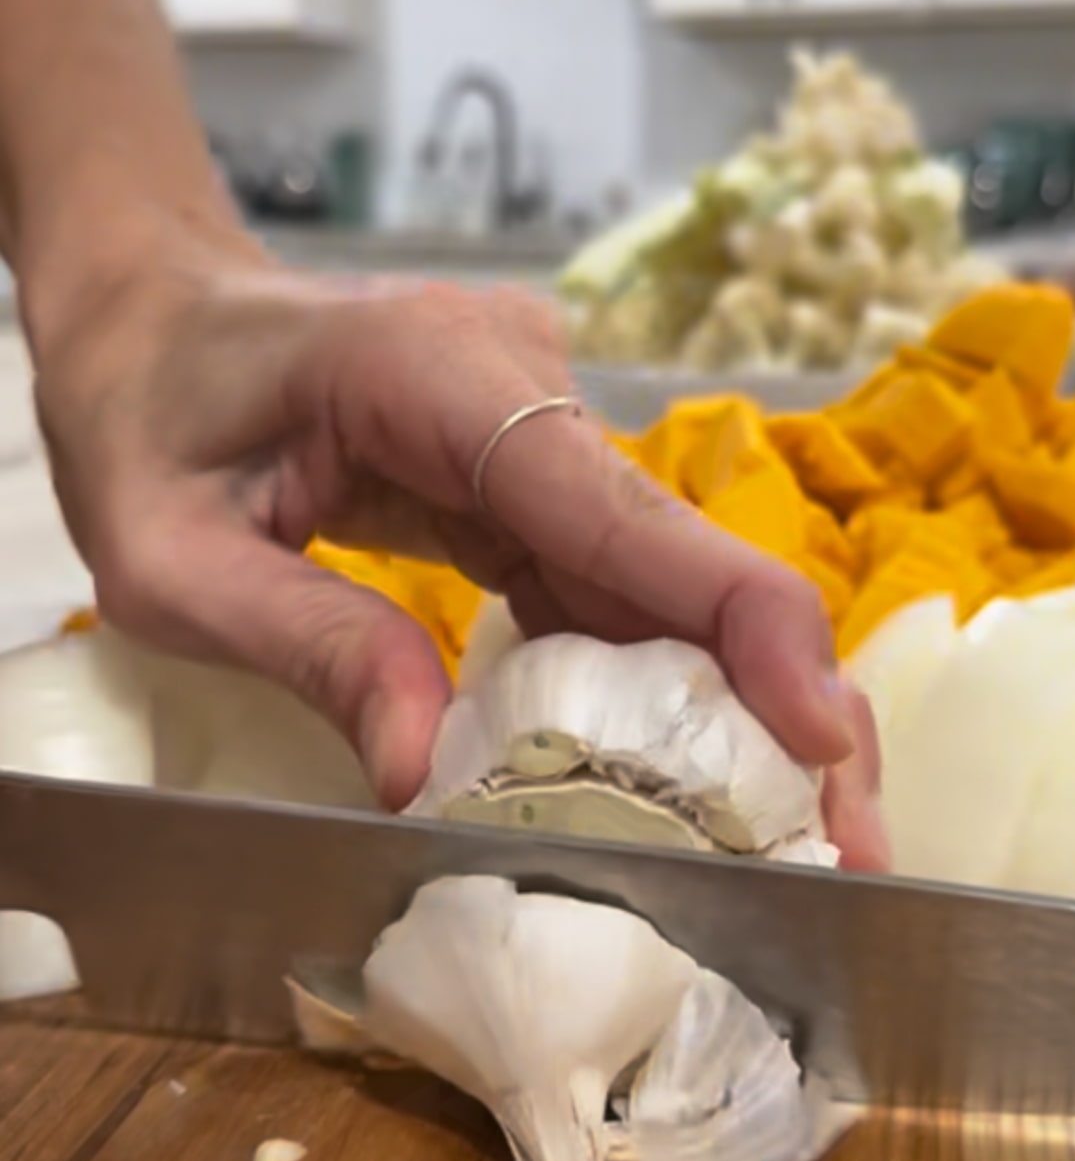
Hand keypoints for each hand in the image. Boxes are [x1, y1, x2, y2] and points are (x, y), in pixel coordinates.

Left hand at [34, 241, 889, 868]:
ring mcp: (540, 424)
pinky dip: (660, 684)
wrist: (150, 311)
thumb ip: (309, 650)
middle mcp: (525, 390)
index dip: (747, 629)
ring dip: (738, 711)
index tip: (824, 743)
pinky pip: (615, 585)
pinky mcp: (533, 470)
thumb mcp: (174, 558)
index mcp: (442, 378)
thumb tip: (430, 783)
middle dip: (786, 705)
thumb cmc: (142, 411)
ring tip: (799, 840)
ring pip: (671, 581)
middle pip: (690, 557)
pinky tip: (697, 776)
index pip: (626, 511)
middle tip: (846, 849)